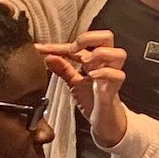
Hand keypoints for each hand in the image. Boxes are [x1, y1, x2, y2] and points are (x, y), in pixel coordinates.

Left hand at [39, 30, 127, 146]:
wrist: (103, 121)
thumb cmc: (93, 99)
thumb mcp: (74, 82)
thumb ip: (63, 69)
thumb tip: (48, 57)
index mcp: (95, 59)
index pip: (80, 44)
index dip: (58, 45)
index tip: (40, 49)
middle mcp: (106, 63)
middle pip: (107, 37)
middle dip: (88, 38)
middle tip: (72, 48)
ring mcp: (112, 74)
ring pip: (118, 53)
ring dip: (99, 54)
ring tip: (85, 62)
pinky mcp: (115, 88)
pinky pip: (117, 75)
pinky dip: (105, 73)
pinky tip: (92, 76)